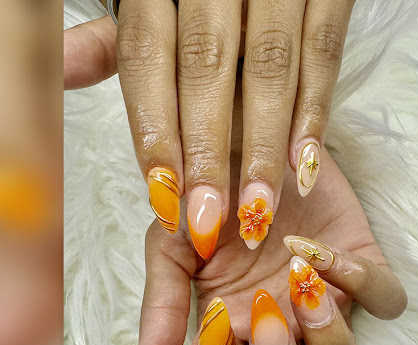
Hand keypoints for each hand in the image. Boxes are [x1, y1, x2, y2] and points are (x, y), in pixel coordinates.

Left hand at [64, 0, 356, 256]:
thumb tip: (59, 69)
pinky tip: (305, 165)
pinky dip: (315, 112)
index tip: (164, 195)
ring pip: (269, 68)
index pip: (146, 58)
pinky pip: (325, 53)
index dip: (155, 130)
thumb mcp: (154, 6)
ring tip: (259, 208)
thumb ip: (112, 43)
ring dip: (265, 147)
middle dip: (207, 150)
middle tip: (209, 216)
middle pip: (205, 69)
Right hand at [121, 105, 406, 344]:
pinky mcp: (363, 272)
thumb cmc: (207, 197)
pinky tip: (325, 252)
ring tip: (304, 292)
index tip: (213, 319)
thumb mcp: (173, 245)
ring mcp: (324, 309)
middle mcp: (278, 334)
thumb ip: (161, 309)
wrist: (247, 145)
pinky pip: (385, 304)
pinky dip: (364, 286)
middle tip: (266, 316)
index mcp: (226, 334)